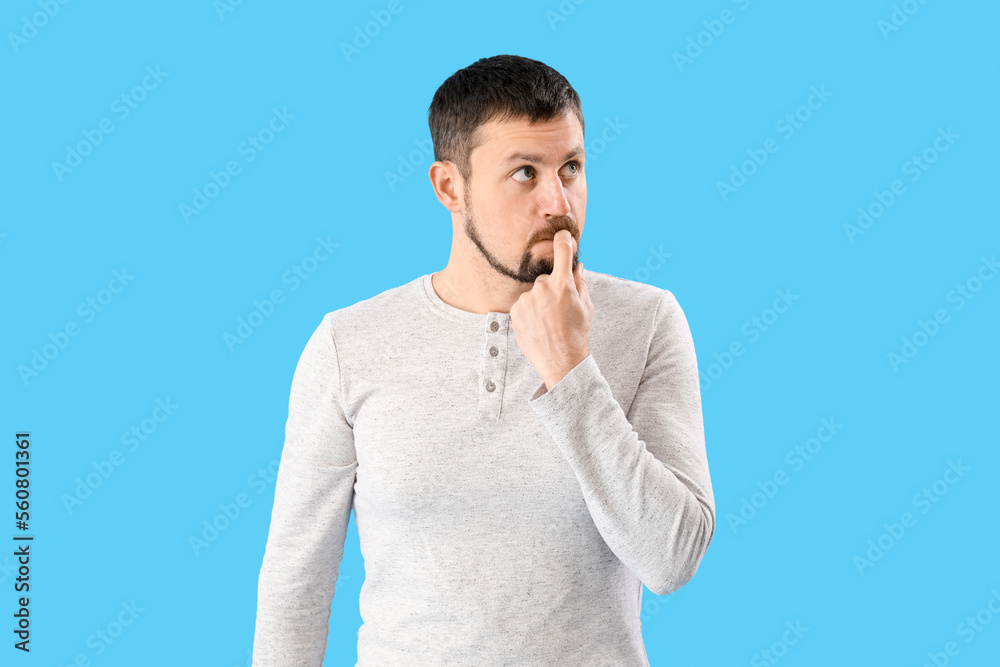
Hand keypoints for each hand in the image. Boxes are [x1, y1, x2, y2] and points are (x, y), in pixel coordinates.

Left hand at [510, 229, 593, 390]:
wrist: (560, 361)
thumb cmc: (577, 334)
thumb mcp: (586, 306)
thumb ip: (580, 282)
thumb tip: (577, 265)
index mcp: (563, 284)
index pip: (562, 250)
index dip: (564, 239)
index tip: (562, 235)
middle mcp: (542, 288)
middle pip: (546, 278)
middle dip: (552, 288)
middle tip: (559, 309)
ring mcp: (527, 299)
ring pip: (534, 292)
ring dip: (540, 301)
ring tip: (548, 321)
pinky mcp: (515, 310)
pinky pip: (523, 304)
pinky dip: (529, 311)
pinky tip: (538, 325)